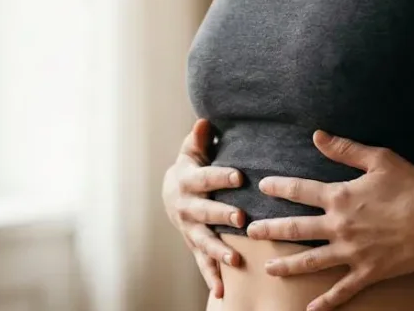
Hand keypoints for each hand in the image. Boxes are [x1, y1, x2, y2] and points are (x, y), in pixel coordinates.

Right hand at [161, 119, 247, 298]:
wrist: (171, 194)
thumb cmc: (192, 166)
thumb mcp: (193, 150)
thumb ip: (199, 138)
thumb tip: (204, 121)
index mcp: (188, 181)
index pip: (206, 177)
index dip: (221, 176)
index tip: (239, 176)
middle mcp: (187, 207)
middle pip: (205, 212)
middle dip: (222, 215)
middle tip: (241, 217)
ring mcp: (190, 229)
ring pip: (204, 241)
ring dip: (219, 250)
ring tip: (235, 260)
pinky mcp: (194, 245)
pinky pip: (202, 263)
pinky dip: (211, 277)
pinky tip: (221, 292)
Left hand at [244, 130, 413, 310]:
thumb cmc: (412, 186)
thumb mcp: (379, 159)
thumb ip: (345, 149)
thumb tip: (317, 136)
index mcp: (340, 197)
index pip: (300, 191)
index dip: (279, 187)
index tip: (263, 187)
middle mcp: (339, 226)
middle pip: (296, 229)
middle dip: (270, 230)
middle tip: (250, 232)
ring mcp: (351, 252)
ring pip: (310, 261)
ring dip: (287, 266)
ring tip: (269, 268)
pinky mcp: (367, 272)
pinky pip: (342, 290)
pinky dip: (325, 301)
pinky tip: (310, 309)